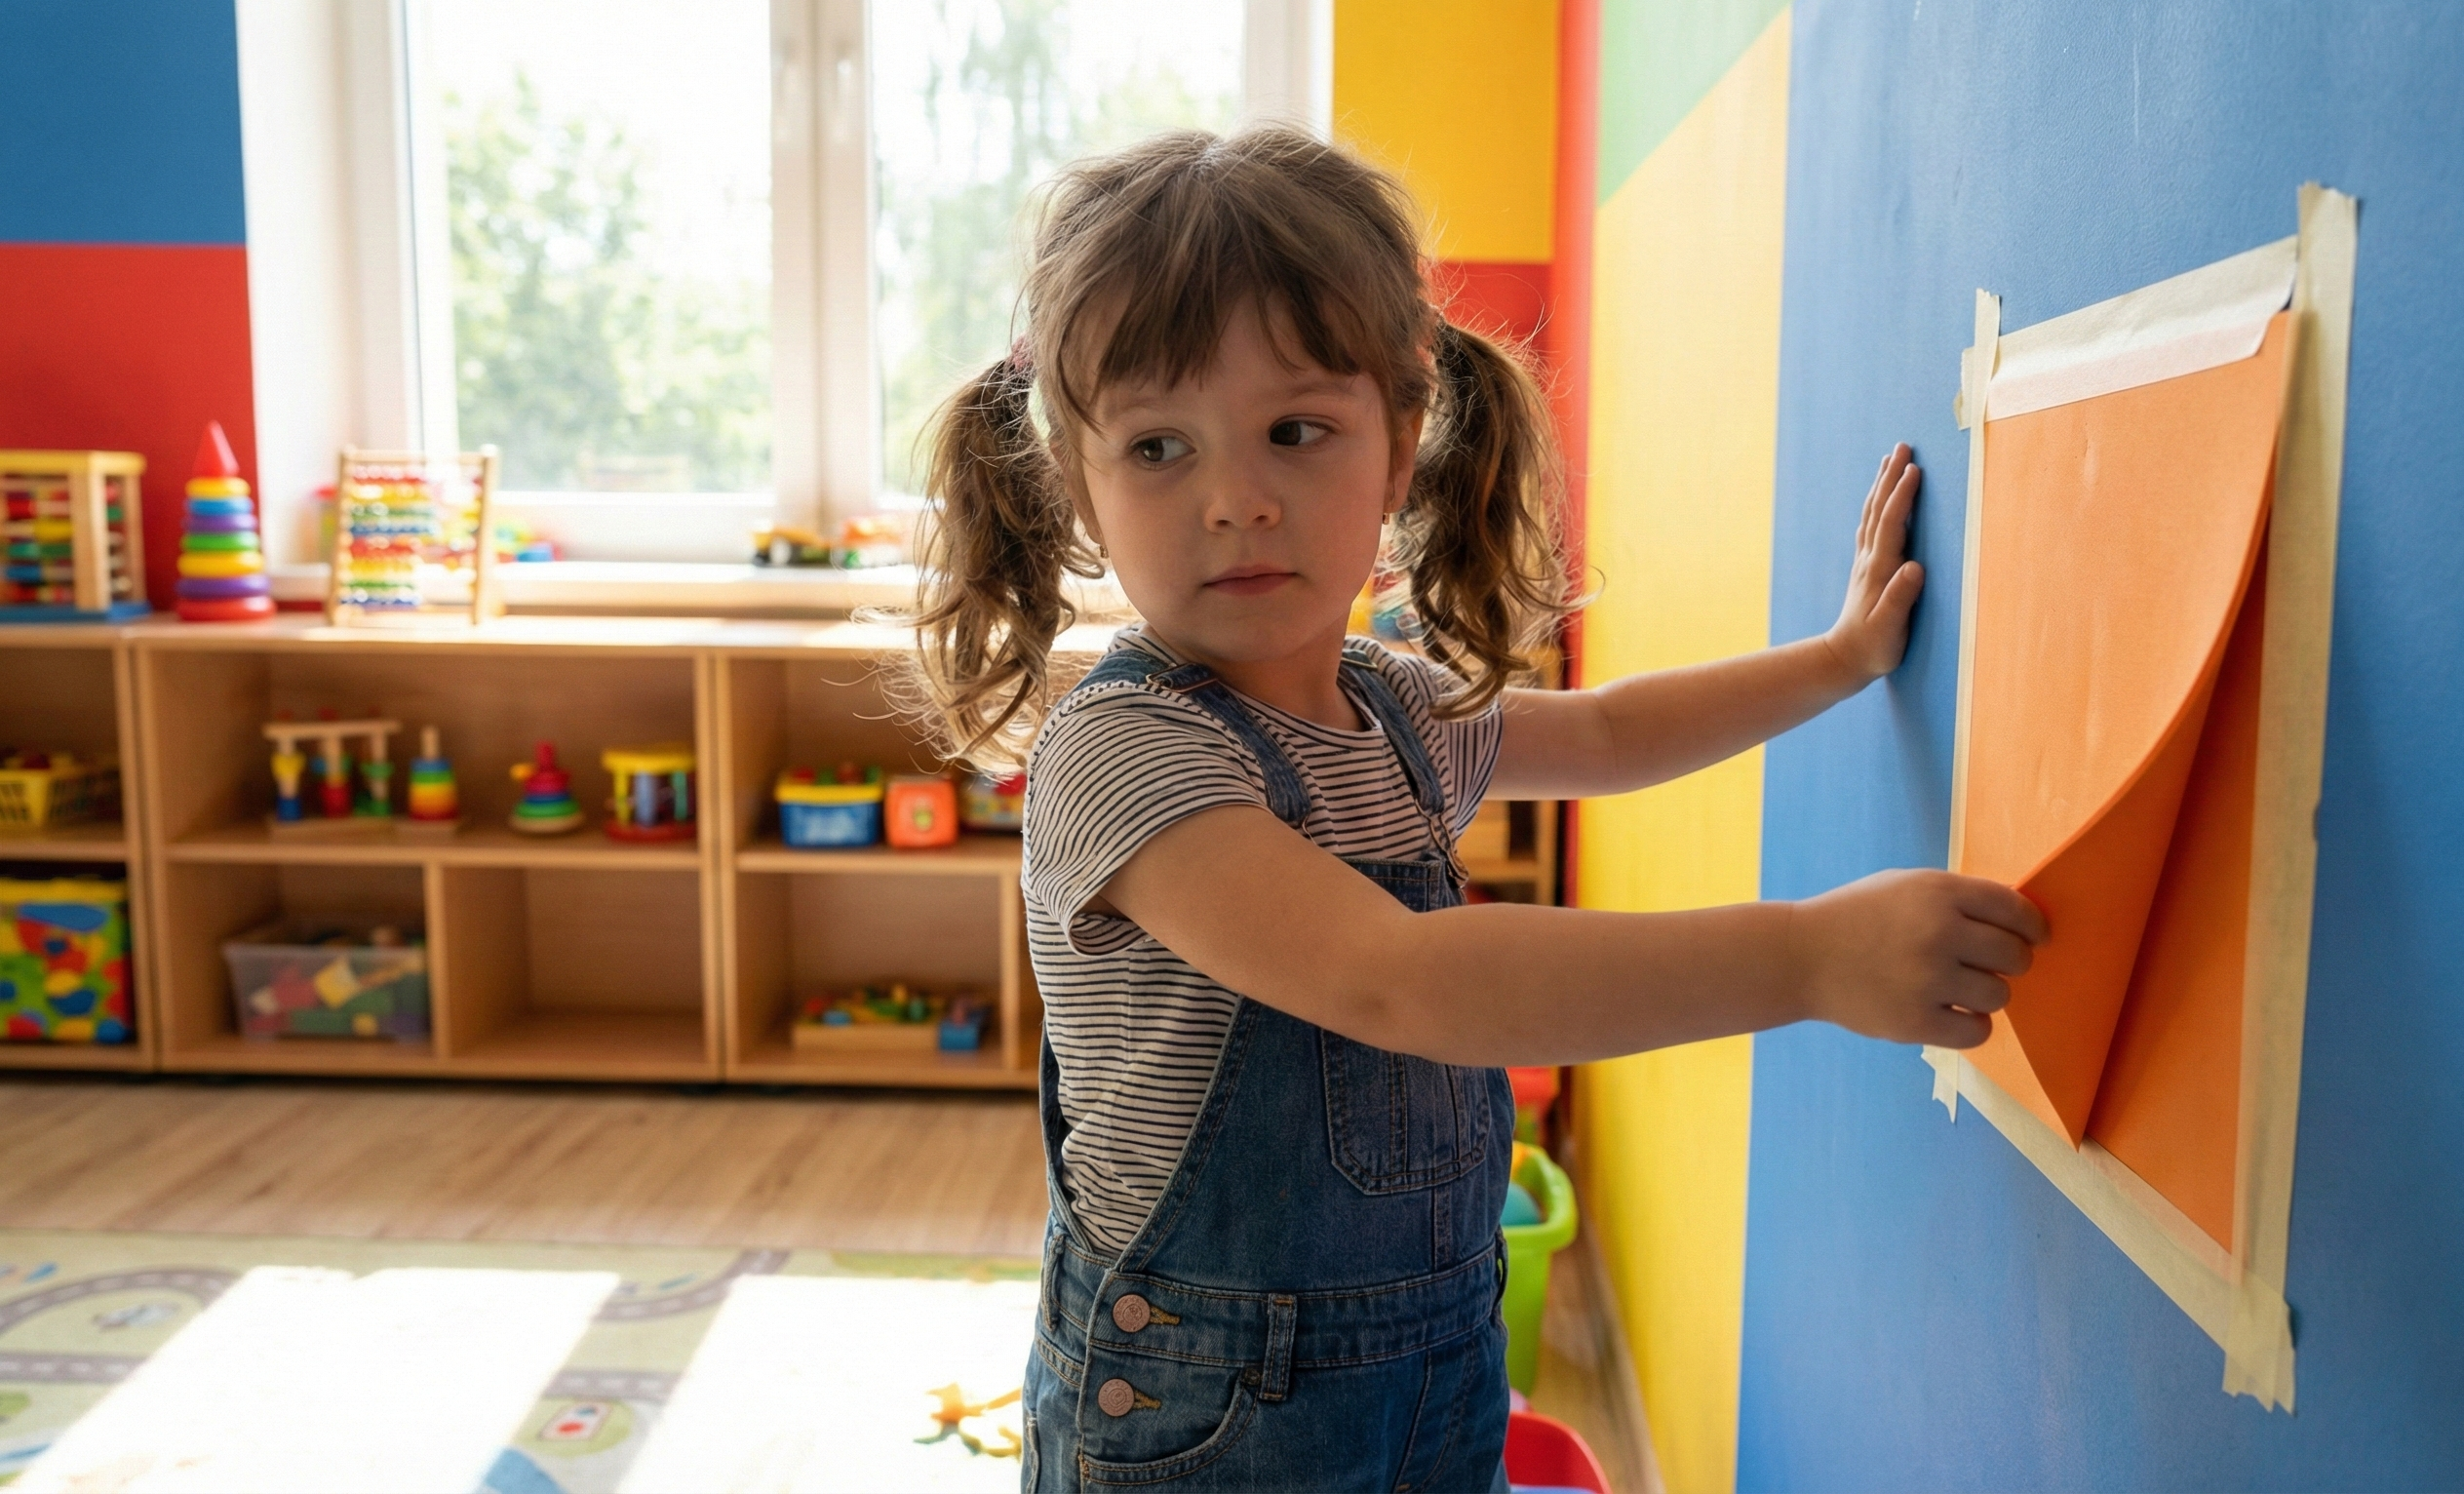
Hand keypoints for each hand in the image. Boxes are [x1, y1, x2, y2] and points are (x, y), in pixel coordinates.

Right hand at [1787, 869, 2045, 1047]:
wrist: (1800, 956)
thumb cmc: (1859, 917)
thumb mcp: (1906, 886)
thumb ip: (1959, 899)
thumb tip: (2022, 926)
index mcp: (1938, 893)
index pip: (2015, 910)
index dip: (2034, 927)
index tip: (2036, 939)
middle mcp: (1938, 933)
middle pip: (2015, 956)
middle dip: (2009, 962)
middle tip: (1985, 966)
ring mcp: (1927, 979)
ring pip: (1999, 996)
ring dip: (1986, 994)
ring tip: (1956, 988)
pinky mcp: (1915, 1021)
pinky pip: (1977, 1031)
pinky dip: (1970, 1025)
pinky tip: (1950, 1013)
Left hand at [1825, 444, 1925, 680]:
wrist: (1843, 660)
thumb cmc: (1872, 648)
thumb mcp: (1889, 628)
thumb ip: (1900, 599)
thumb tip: (1914, 568)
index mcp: (1879, 570)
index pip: (1892, 524)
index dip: (1902, 496)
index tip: (1914, 469)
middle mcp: (1870, 560)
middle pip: (1879, 509)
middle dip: (1891, 476)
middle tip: (1902, 446)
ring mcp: (1866, 562)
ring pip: (1873, 514)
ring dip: (1882, 485)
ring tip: (1890, 459)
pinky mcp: (1866, 569)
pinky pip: (1871, 526)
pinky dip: (1877, 505)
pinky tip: (1879, 498)